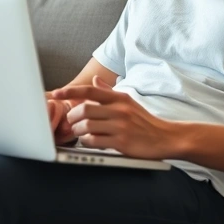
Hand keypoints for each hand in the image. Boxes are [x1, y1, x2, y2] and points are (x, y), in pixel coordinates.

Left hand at [50, 77, 176, 159]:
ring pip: (87, 125)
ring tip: (79, 133)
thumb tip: (95, 80)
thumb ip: (110, 93)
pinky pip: (95, 141)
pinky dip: (86, 142)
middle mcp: (119, 110)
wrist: (166, 137)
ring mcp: (121, 126)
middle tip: (72, 121)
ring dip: (78, 131)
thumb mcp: (129, 102)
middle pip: (84, 109)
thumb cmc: (144, 121)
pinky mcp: (122, 142)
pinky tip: (89, 141)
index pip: (90, 90)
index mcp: (119, 98)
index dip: (70, 91)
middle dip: (72, 117)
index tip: (57, 93)